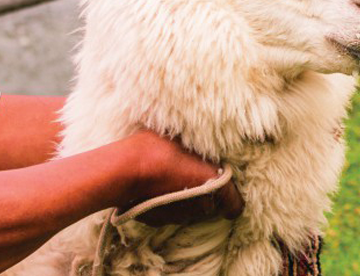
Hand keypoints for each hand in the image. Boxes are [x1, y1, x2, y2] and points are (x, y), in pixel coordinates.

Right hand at [121, 131, 243, 224]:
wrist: (125, 169)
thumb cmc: (159, 148)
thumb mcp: (185, 137)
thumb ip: (200, 148)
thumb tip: (203, 141)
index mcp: (215, 184)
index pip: (234, 205)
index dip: (231, 199)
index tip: (225, 190)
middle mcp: (201, 206)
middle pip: (211, 205)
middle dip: (205, 193)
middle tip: (192, 174)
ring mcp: (180, 217)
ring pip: (190, 210)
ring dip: (186, 199)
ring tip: (171, 179)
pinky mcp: (160, 221)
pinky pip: (170, 214)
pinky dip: (167, 204)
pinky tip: (155, 189)